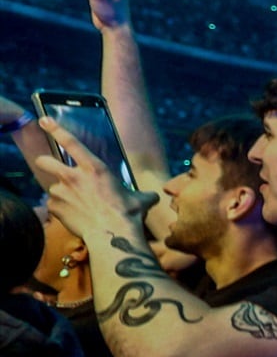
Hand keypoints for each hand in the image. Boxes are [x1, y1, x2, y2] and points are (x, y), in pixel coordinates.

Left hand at [30, 118, 154, 240]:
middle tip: (51, 167)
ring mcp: (61, 192)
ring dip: (61, 194)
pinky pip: (53, 206)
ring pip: (53, 188)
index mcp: (95, 168)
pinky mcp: (54, 208)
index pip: (70, 142)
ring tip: (76, 204)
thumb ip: (143, 194)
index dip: (55, 128)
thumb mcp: (141, 200)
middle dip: (45, 162)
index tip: (44, 120)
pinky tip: (74, 216)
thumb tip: (153, 196)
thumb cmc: (128, 215)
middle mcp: (73, 176)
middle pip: (45, 161)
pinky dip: (61, 210)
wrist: (112, 236)